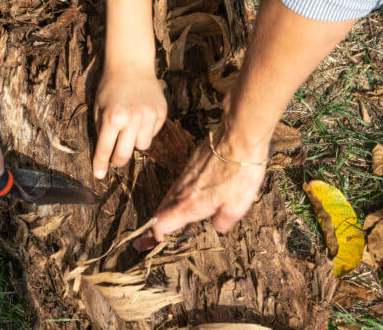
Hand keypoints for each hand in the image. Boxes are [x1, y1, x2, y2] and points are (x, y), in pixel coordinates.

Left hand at [93, 67, 166, 178]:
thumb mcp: (98, 106)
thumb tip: (104, 153)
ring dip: (134, 143)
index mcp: (112, 117)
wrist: (132, 64)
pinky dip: (146, 131)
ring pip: (142, 146)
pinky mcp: (161, 113)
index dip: (100, 164)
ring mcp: (149, 116)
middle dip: (117, 160)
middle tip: (114, 158)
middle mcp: (132, 119)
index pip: (105, 149)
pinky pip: (153, 133)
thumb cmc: (110, 86)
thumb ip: (100, 129)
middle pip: (124, 155)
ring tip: (129, 130)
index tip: (99, 176)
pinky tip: (141, 118)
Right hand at [133, 128, 268, 250]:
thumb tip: (217, 225)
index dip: (154, 237)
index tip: (151, 245)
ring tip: (161, 226)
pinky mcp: (191, 166)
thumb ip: (222, 222)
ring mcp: (185, 176)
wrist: (238, 138)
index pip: (161, 224)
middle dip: (151, 230)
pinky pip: (178, 187)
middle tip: (143, 243)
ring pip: (168, 199)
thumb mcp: (237, 208)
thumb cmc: (239, 174)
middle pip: (160, 213)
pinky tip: (181, 201)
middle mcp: (182, 191)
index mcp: (189, 205)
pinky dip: (174, 199)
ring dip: (162, 214)